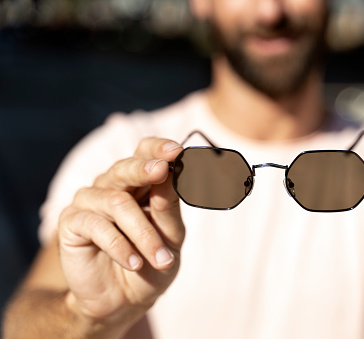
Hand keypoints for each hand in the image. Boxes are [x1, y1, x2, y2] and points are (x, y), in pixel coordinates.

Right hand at [58, 138, 184, 325]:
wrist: (124, 300)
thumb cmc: (152, 262)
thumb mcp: (171, 237)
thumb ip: (169, 207)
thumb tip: (170, 175)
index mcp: (140, 183)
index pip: (145, 153)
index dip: (159, 148)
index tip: (177, 150)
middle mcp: (112, 185)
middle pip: (126, 167)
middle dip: (146, 168)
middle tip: (162, 170)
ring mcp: (90, 201)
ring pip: (118, 202)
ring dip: (144, 234)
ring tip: (161, 260)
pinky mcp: (71, 222)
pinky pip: (97, 226)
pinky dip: (121, 247)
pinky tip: (134, 263)